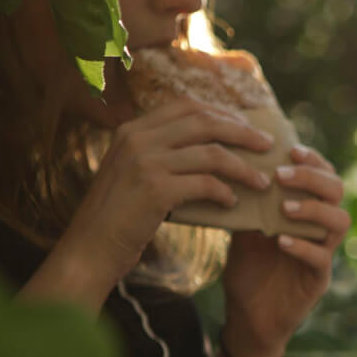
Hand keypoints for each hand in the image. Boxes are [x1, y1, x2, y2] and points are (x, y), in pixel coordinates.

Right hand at [60, 97, 273, 288]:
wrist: (89, 249)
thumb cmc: (118, 217)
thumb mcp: (132, 174)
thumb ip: (160, 155)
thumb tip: (209, 150)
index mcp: (132, 129)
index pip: (186, 106)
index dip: (222, 113)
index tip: (247, 127)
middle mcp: (137, 138)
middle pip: (204, 122)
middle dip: (243, 132)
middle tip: (268, 146)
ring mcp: (144, 162)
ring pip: (211, 153)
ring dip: (243, 168)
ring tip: (262, 182)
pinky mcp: (154, 189)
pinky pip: (204, 184)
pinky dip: (225, 193)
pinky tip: (233, 203)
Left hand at [219, 145, 349, 356]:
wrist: (247, 318)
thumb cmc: (249, 271)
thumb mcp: (243, 230)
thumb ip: (249, 203)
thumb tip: (233, 166)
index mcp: (306, 213)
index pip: (323, 177)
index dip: (314, 161)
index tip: (290, 151)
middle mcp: (319, 230)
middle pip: (337, 192)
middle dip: (312, 178)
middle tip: (282, 176)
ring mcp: (322, 255)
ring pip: (339, 222)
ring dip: (313, 209)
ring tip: (284, 208)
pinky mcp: (317, 281)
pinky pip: (321, 259)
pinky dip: (303, 246)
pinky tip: (281, 241)